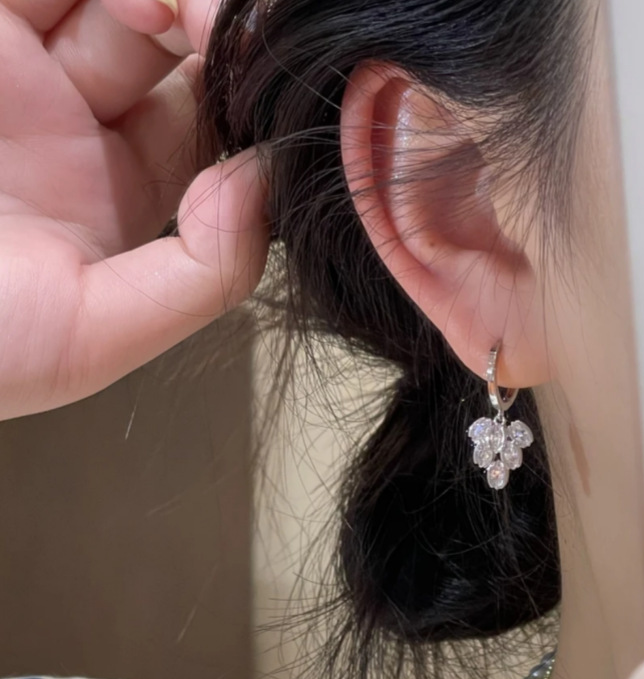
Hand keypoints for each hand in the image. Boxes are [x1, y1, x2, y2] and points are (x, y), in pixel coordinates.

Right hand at [0, 0, 267, 419]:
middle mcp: (67, 122)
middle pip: (172, 42)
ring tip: (181, 10)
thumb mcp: (91, 337)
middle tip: (239, 26)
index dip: (246, 97)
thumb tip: (264, 187)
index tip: (274, 83)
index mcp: (109, 194)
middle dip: (216, 26)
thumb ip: (200, 275)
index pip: (208, 123)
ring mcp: (12, 64)